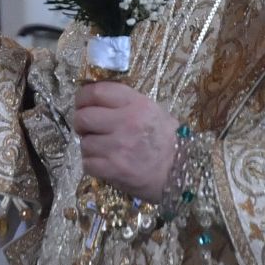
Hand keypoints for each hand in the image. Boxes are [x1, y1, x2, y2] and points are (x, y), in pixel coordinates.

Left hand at [72, 80, 176, 201]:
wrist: (183, 173)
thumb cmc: (169, 141)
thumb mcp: (154, 111)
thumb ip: (126, 104)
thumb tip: (97, 102)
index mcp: (136, 104)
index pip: (97, 92)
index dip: (83, 97)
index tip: (82, 103)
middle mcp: (126, 122)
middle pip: (84, 117)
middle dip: (81, 123)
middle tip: (87, 128)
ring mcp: (119, 147)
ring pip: (84, 142)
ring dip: (89, 146)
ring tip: (101, 149)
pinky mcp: (114, 169)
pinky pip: (87, 163)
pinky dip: (92, 164)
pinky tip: (103, 163)